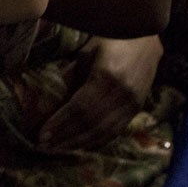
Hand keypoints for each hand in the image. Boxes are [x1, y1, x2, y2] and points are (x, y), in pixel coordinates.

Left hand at [39, 36, 160, 150]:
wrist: (144, 38)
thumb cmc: (109, 40)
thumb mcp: (86, 54)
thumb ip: (70, 76)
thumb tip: (47, 98)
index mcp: (106, 77)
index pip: (79, 108)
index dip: (61, 123)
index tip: (42, 134)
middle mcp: (122, 94)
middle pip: (90, 123)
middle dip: (66, 136)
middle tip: (45, 146)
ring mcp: (132, 103)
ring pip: (104, 131)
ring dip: (80, 143)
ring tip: (59, 149)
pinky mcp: (137, 109)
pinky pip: (116, 130)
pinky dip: (97, 140)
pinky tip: (82, 145)